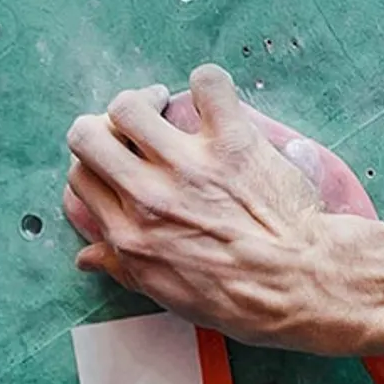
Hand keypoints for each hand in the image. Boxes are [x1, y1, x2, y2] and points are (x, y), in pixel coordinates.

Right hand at [63, 65, 369, 353]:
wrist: (301, 285)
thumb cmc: (241, 299)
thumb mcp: (171, 296)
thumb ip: (126, 269)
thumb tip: (88, 257)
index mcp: (131, 236)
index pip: (82, 179)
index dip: (95, 166)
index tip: (116, 163)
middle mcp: (149, 198)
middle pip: (88, 135)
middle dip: (104, 126)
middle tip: (132, 130)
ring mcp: (188, 166)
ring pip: (130, 104)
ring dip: (146, 100)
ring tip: (166, 107)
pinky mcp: (230, 142)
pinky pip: (206, 84)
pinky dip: (210, 84)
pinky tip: (217, 102)